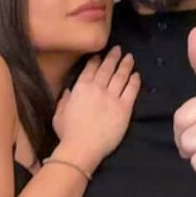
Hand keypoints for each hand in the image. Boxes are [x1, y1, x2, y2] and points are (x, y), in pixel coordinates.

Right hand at [52, 46, 140, 171]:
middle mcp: (97, 88)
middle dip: (113, 57)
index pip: (90, 69)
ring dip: (126, 65)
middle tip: (118, 49)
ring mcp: (112, 97)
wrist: (82, 147)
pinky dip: (134, 81)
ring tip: (129, 57)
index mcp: (80, 88)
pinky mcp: (125, 108)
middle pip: (107, 68)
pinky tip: (136, 75)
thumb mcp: (59, 114)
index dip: (96, 61)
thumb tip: (69, 91)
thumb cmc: (68, 133)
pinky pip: (131, 90)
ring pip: (121, 76)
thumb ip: (64, 100)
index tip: (99, 55)